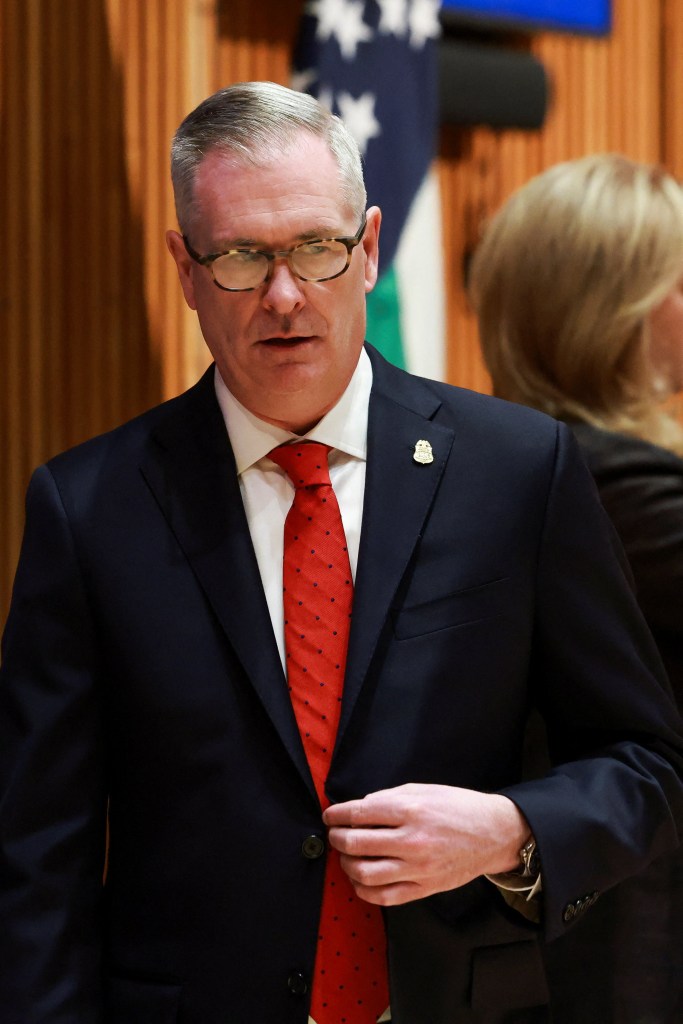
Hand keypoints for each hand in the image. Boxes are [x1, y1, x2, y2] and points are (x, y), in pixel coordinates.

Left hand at [322, 783, 529, 905]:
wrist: (493, 834)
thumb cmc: (458, 807)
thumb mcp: (422, 790)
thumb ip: (388, 798)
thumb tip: (359, 809)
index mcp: (410, 810)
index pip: (359, 814)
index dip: (337, 815)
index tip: (330, 816)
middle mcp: (411, 841)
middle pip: (356, 843)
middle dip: (337, 838)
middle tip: (335, 834)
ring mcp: (417, 868)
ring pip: (365, 873)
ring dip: (346, 864)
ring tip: (346, 856)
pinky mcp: (423, 888)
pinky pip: (384, 896)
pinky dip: (363, 890)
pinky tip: (359, 879)